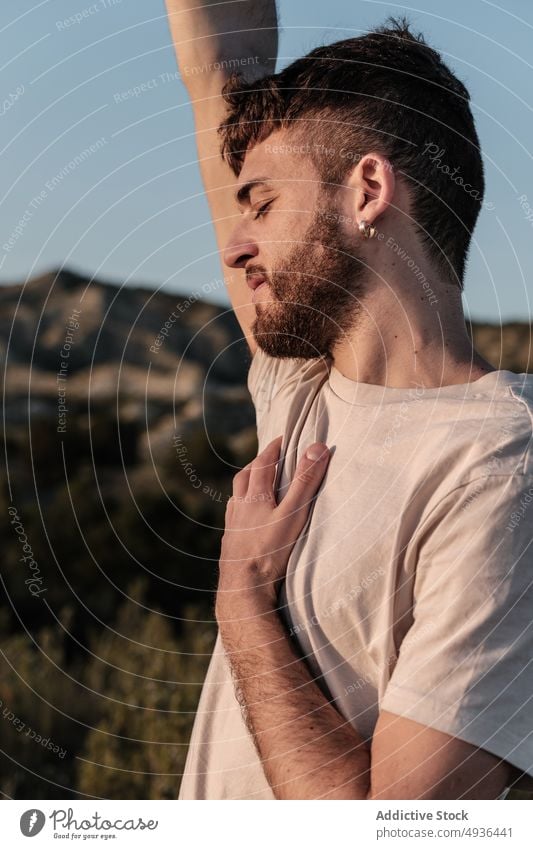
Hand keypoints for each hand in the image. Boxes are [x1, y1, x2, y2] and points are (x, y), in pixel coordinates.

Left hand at [216, 435, 330, 617]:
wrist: (243, 588)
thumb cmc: (269, 551)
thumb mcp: (293, 513)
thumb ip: (305, 481)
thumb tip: (318, 447)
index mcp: (254, 496)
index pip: (263, 463)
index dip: (274, 449)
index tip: (284, 439)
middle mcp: (239, 507)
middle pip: (245, 476)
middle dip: (258, 463)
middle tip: (270, 457)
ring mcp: (232, 526)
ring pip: (236, 497)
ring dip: (247, 486)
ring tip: (257, 484)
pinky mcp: (231, 545)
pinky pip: (234, 519)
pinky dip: (241, 511)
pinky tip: (247, 519)